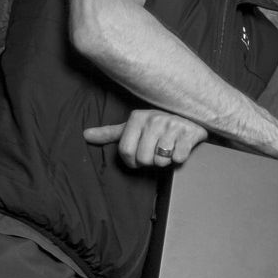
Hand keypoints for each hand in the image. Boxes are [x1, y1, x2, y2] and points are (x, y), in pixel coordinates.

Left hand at [84, 109, 207, 168]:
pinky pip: (178, 157)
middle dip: (150, 162)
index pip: (125, 152)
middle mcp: (155, 118)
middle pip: (143, 159)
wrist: (192, 116)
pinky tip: (180, 147)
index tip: (139, 158)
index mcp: (138, 117)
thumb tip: (85, 135)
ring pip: (161, 160)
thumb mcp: (134, 126)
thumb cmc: (159, 125)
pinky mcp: (190, 133)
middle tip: (156, 153)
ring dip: (165, 160)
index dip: (132, 162)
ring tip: (168, 149)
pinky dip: (179, 158)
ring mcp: (173, 125)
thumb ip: (111, 133)